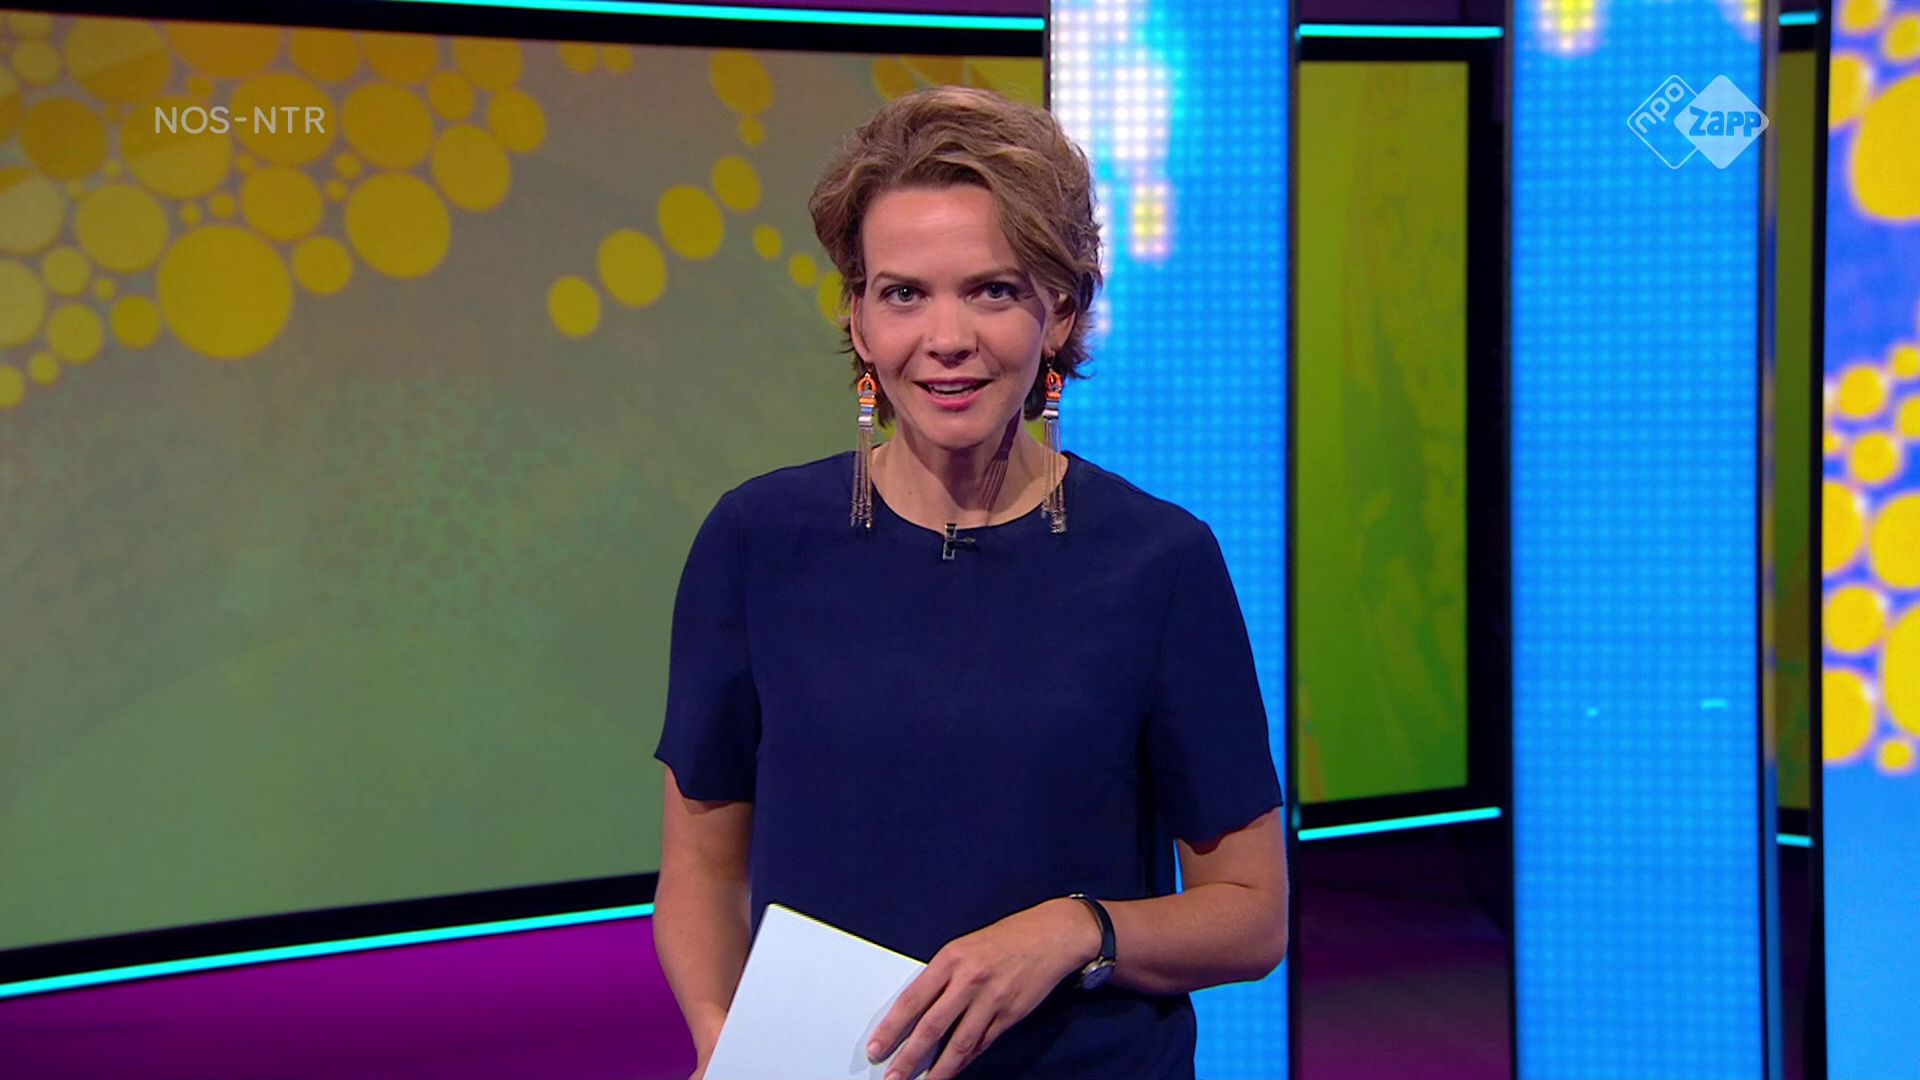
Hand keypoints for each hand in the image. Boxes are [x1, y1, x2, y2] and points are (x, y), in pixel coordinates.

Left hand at [865, 898, 1099, 1079]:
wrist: (1050, 935)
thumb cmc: (1005, 939)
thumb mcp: (964, 948)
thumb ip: (942, 978)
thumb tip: (918, 1012)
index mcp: (950, 959)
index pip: (912, 1000)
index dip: (892, 1028)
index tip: (876, 1048)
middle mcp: (969, 980)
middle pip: (932, 1027)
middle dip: (908, 1057)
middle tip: (892, 1077)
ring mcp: (991, 999)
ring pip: (959, 1043)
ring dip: (938, 1070)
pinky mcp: (1010, 1015)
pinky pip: (983, 1044)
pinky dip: (966, 1060)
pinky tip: (952, 1071)